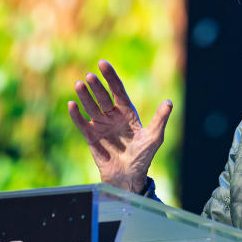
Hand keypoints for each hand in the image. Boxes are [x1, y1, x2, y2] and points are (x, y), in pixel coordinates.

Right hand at [68, 60, 172, 192]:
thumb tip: (169, 102)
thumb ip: (160, 119)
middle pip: (103, 97)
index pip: (117, 90)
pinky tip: (71, 105)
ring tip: (79, 85)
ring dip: (85, 96)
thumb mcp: (154, 137)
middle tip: (90, 76)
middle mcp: (112, 116)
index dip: (110, 76)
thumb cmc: (142, 157)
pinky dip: (76, 115)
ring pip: (91, 107)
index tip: (102, 63)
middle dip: (97, 86)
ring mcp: (101, 126)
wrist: (129, 177)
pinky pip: (82, 124)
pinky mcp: (91, 138)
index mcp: (127, 112)